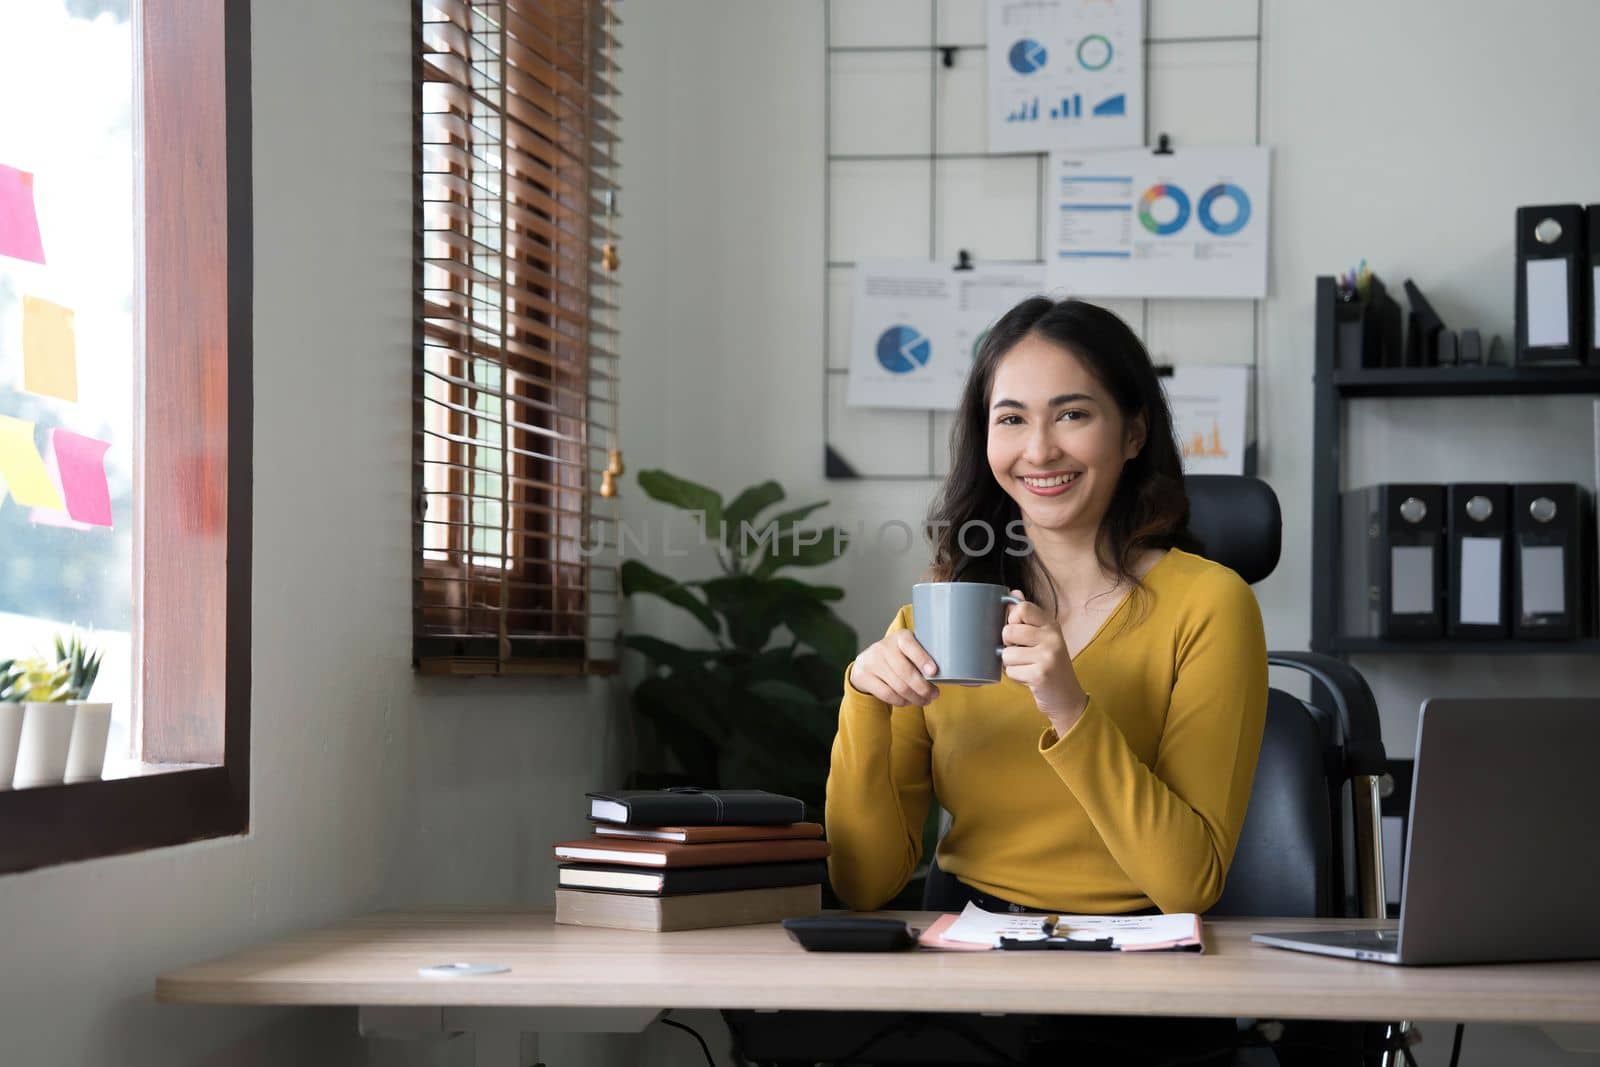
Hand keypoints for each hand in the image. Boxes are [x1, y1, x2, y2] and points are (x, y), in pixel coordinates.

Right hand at [848, 630, 940, 706]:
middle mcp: (883, 647)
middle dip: (923, 688)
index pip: (911, 646)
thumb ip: (922, 657)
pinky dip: (901, 701)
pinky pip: (887, 694)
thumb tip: (947, 675)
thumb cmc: (897, 658)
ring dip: (915, 698)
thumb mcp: (908, 651)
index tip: (934, 672)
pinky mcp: (863, 676)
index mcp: (900, 637)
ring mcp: (871, 661)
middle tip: (934, 695)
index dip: (923, 659)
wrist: (866, 663)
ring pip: (898, 686)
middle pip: (906, 672)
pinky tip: (908, 701)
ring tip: (924, 701)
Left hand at [1001, 590, 1088, 732]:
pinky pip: (1010, 671)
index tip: (1019, 632)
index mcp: (1051, 624)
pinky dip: (1015, 677)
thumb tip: (1012, 593)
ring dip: (1011, 664)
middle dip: (1008, 645)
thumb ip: (1026, 616)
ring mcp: (1048, 655)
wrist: (1066, 697)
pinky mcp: (1041, 674)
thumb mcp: (1042, 637)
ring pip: (1006, 653)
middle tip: (1023, 653)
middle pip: (1008, 630)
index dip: (1012, 620)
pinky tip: (1029, 678)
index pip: (1022, 608)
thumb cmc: (1048, 664)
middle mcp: (1052, 637)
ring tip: (1027, 667)